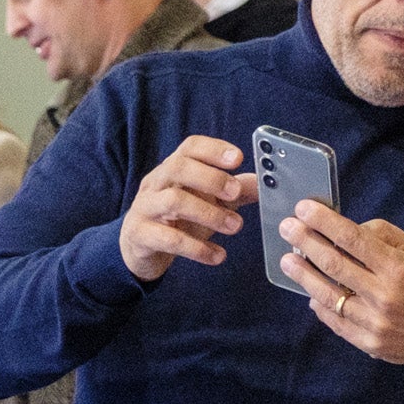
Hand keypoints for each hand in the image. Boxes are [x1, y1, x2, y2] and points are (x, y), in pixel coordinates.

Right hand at [119, 136, 255, 282]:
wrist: (138, 249)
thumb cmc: (175, 220)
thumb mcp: (206, 202)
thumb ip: (234, 192)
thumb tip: (266, 185)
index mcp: (172, 170)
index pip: (189, 148)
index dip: (213, 150)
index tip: (238, 158)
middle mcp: (155, 183)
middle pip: (179, 168)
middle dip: (211, 178)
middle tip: (235, 194)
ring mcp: (145, 208)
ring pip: (173, 201)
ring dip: (209, 213)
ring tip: (235, 227)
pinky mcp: (140, 235)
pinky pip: (168, 239)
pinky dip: (197, 248)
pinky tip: (217, 255)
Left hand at [275, 201, 403, 374]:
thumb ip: (385, 237)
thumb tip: (349, 228)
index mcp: (400, 269)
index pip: (352, 238)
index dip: (324, 222)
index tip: (303, 209)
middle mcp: (384, 297)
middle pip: (333, 265)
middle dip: (305, 243)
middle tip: (286, 228)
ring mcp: (374, 324)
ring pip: (327, 295)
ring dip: (304, 275)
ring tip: (288, 260)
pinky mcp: (369, 344)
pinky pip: (335, 321)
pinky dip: (320, 304)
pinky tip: (311, 291)